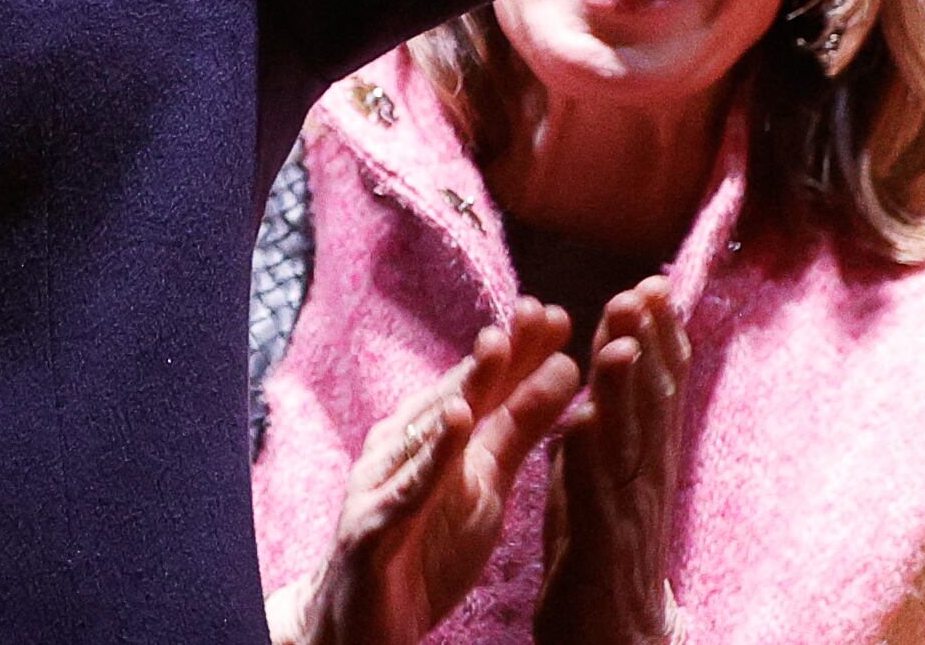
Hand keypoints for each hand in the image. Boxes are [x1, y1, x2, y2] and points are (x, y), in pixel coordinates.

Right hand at [285, 299, 580, 644]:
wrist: (359, 626)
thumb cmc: (425, 548)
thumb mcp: (487, 488)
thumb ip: (519, 431)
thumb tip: (565, 369)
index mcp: (437, 438)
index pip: (485, 388)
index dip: (520, 352)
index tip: (557, 314)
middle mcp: (404, 448)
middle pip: (457, 395)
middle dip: (498, 354)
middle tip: (534, 311)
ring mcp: (383, 484)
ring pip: (427, 431)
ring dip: (463, 387)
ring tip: (497, 348)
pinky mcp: (371, 527)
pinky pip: (405, 489)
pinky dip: (430, 457)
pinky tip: (455, 424)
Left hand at [531, 280, 685, 644]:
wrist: (611, 639)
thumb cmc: (602, 553)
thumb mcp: (605, 477)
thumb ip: (608, 428)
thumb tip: (607, 371)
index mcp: (644, 460)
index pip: (655, 389)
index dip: (658, 338)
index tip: (655, 283)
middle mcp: (646, 481)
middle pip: (651, 404)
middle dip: (648, 344)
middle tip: (645, 288)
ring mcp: (628, 516)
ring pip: (630, 443)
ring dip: (626, 391)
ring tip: (621, 339)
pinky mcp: (601, 553)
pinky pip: (596, 502)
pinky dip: (590, 463)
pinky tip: (582, 425)